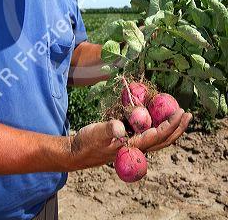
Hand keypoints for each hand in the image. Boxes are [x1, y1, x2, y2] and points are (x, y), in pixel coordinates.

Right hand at [68, 108, 191, 170]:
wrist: (77, 152)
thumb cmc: (87, 143)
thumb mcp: (96, 133)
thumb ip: (108, 129)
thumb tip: (121, 128)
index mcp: (132, 146)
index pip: (157, 136)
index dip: (170, 125)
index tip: (180, 112)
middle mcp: (137, 148)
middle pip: (163, 140)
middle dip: (177, 128)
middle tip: (187, 114)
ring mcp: (133, 145)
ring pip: (158, 138)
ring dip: (170, 128)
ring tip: (179, 116)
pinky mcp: (129, 141)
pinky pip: (148, 133)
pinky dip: (157, 125)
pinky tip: (157, 116)